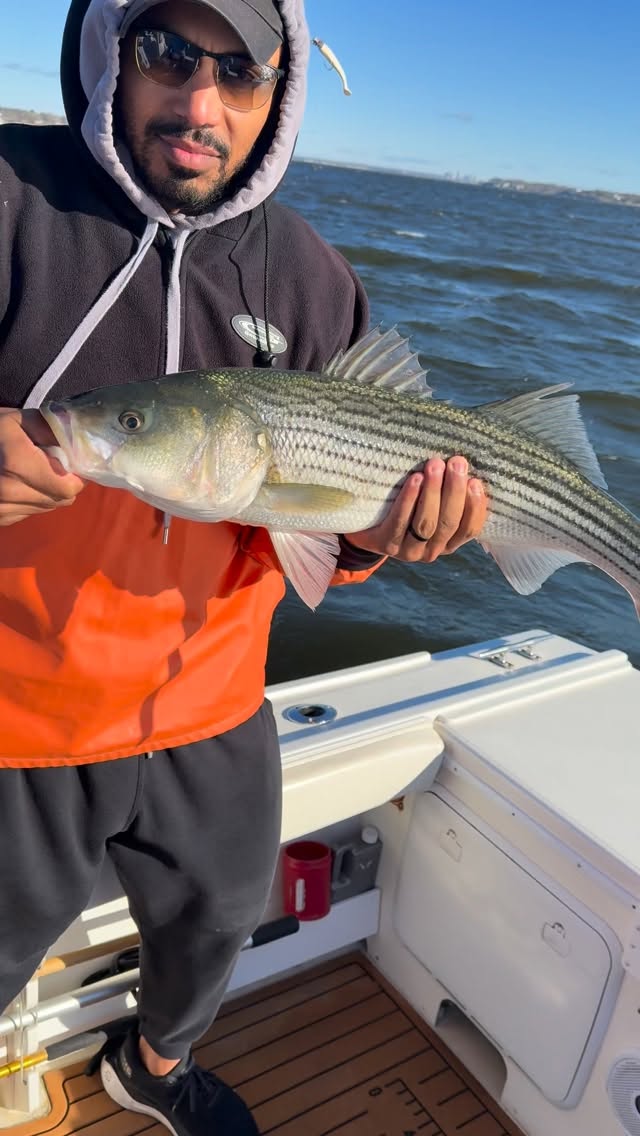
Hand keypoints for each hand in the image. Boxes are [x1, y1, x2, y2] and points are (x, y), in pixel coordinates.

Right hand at [0, 408, 83, 525]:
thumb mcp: (16, 419)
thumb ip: (50, 428)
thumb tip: (79, 438)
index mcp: (17, 464)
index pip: (68, 487)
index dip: (76, 475)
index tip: (70, 462)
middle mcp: (8, 491)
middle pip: (61, 499)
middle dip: (64, 483)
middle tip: (54, 465)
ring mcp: (0, 509)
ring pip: (47, 507)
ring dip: (49, 492)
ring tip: (34, 473)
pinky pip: (29, 513)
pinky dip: (32, 500)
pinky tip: (20, 484)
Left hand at [344, 456, 486, 562]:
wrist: (365, 525)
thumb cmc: (406, 508)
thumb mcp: (430, 505)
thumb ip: (448, 494)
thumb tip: (464, 466)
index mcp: (448, 543)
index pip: (468, 530)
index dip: (475, 507)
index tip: (475, 481)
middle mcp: (431, 551)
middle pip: (448, 523)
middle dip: (454, 491)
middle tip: (457, 463)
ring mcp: (408, 551)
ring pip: (426, 524)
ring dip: (433, 493)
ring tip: (435, 465)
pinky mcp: (386, 544)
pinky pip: (399, 522)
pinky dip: (409, 499)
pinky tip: (415, 479)